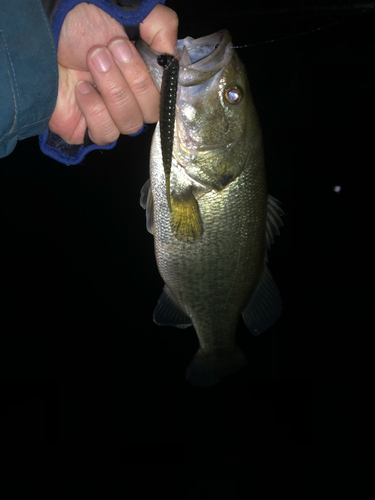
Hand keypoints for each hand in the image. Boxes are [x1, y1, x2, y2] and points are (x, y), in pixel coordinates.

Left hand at [48, 3, 177, 144]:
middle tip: (105, 50)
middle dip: (129, 80)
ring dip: (113, 92)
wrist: (49, 32)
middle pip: (148, 114)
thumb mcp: (134, 15)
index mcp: (146, 82)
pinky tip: (83, 90)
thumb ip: (162, 29)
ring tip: (92, 63)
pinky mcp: (86, 130)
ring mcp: (110, 118)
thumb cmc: (87, 24)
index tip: (130, 49)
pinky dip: (96, 112)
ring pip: (128, 125)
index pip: (164, 100)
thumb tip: (171, 57)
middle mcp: (131, 103)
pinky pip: (104, 134)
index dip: (151, 82)